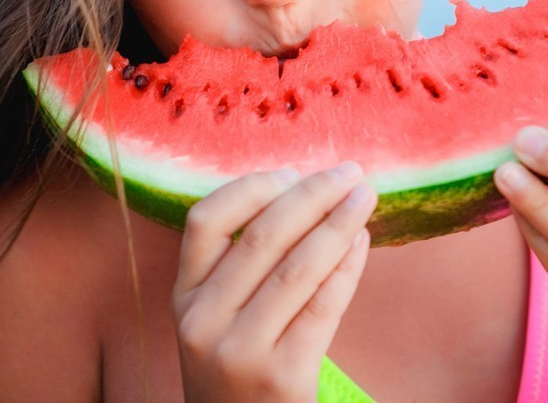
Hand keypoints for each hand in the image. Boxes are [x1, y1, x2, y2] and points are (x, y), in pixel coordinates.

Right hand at [172, 163, 375, 402]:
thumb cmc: (238, 369)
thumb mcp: (215, 320)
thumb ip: (238, 268)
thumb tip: (301, 192)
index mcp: (184, 297)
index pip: (205, 221)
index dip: (252, 188)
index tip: (292, 171)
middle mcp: (202, 321)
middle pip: (260, 237)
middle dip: (311, 195)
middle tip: (348, 172)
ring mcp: (239, 351)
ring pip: (297, 267)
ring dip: (337, 223)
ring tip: (364, 198)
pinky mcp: (282, 376)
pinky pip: (322, 306)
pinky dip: (347, 266)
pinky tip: (362, 242)